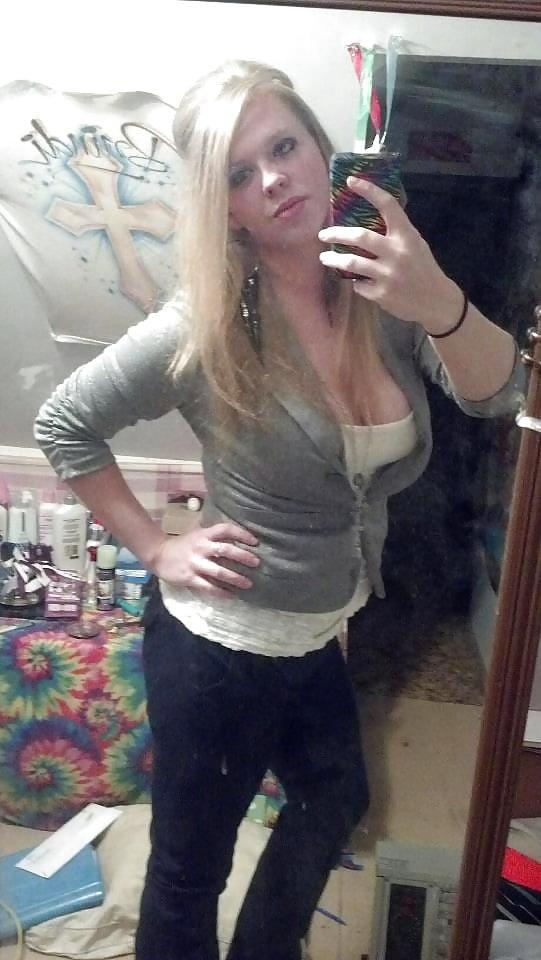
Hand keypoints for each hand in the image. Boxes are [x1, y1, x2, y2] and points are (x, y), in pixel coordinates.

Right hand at [150, 522, 259, 599]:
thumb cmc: (183, 544)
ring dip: (236, 578)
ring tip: (248, 584)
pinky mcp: (190, 578)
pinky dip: (221, 592)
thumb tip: (237, 538)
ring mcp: (195, 564)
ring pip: (219, 572)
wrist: (158, 554)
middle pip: (225, 550)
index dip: (241, 534)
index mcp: (204, 535)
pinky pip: (208, 587)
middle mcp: (201, 547)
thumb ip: (214, 536)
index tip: (255, 541)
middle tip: (256, 563)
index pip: (225, 529)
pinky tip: (232, 595)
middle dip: (243, 557)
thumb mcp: (197, 534)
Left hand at [318, 177, 462, 330]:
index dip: (369, 190)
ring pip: (352, 263)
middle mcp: (396, 252)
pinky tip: (358, 282)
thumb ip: (396, 233)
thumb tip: (369, 218)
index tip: (351, 181)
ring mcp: (387, 274)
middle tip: (323, 234)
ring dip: (334, 260)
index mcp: (406, 235)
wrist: (436, 301)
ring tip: (324, 258)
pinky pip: (359, 284)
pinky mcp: (381, 294)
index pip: (388, 206)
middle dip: (336, 234)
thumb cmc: (423, 269)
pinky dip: (357, 282)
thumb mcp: (415, 244)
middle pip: (359, 237)